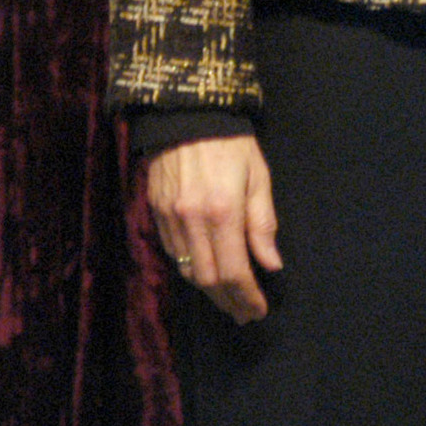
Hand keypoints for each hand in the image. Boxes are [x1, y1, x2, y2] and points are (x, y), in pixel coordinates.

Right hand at [147, 135, 282, 323]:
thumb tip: (271, 264)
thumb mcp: (258, 175)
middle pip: (208, 280)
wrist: (187, 113)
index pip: (233, 271)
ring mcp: (170, 220)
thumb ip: (263, 222)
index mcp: (223, 211)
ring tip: (230, 299)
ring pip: (188, 271)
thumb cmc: (232, 142)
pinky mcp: (155, 214)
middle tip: (246, 312)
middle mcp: (192, 221)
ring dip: (210, 291)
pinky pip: (174, 254)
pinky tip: (206, 271)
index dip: (247, 296)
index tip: (259, 310)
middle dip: (229, 301)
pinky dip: (192, 269)